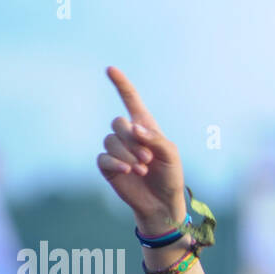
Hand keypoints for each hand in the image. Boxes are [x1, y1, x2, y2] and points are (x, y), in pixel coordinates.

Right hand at [96, 66, 186, 234]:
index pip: (131, 101)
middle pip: (118, 123)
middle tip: (148, 158)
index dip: (121, 85)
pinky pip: (103, 157)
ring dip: (127, 154)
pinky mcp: (108, 166)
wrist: (162, 203)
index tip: (110, 69)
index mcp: (145, 127)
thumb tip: (134, 128)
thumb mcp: (171, 155)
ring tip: (142, 168)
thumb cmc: (170, 177)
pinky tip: (128, 170)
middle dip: (132, 140)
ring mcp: (116, 150)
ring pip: (110, 140)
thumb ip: (154, 139)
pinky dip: (116, 163)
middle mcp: (128, 136)